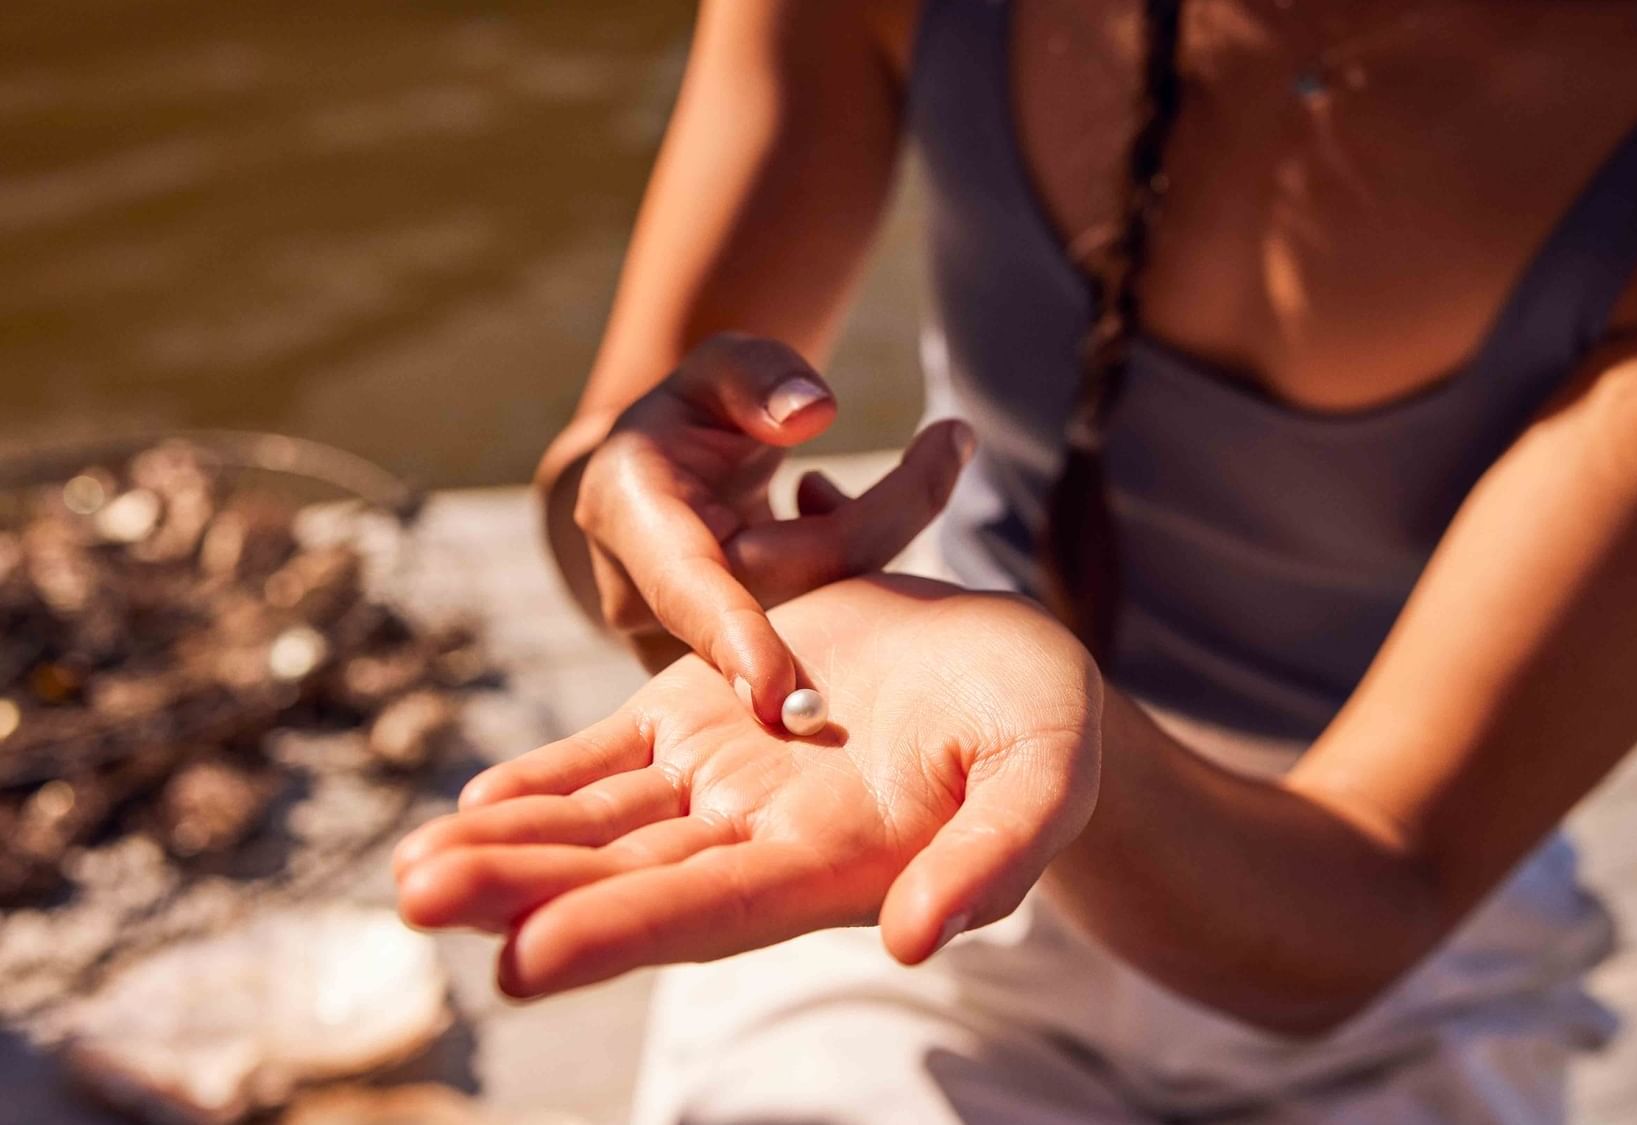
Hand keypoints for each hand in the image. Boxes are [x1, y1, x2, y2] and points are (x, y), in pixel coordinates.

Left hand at [393, 576, 1099, 997]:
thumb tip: (919, 941)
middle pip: (625, 874)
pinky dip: (545, 777)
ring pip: (599, 820)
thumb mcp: (1045, 777)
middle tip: (415, 901)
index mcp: (836, 859)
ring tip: (407, 872)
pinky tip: (474, 802)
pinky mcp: (705, 710)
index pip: (714, 907)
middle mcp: (762, 833)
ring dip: (508, 845)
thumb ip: (993, 856)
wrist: (1011, 664)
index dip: (622, 931)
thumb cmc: (1044, 725)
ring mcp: (725, 773)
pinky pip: (611, 752)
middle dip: (521, 892)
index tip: (523, 962)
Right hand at [547, 332, 974, 721]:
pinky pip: (824, 627)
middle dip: (882, 518)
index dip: (733, 634)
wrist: (661, 482)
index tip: (774, 688)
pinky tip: (832, 500)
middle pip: (788, 591)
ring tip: (934, 448)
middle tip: (949, 439)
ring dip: (879, 534)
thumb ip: (756, 375)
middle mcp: (652, 596)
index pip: (686, 588)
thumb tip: (814, 412)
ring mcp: (695, 644)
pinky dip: (859, 560)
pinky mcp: (741, 664)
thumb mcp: (714, 367)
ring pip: (818, 614)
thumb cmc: (690, 417)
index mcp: (630, 518)